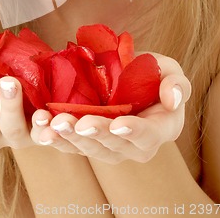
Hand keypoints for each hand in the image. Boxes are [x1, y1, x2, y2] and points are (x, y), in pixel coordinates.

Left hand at [30, 53, 191, 163]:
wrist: (129, 78)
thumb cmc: (153, 74)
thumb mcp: (169, 70)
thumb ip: (176, 82)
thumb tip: (172, 98)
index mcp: (160, 129)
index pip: (148, 135)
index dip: (134, 131)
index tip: (118, 123)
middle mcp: (135, 146)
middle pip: (114, 145)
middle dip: (93, 134)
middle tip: (74, 122)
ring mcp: (110, 147)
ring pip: (89, 149)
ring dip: (69, 138)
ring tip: (52, 124)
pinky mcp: (89, 143)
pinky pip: (72, 145)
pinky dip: (56, 138)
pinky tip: (42, 129)